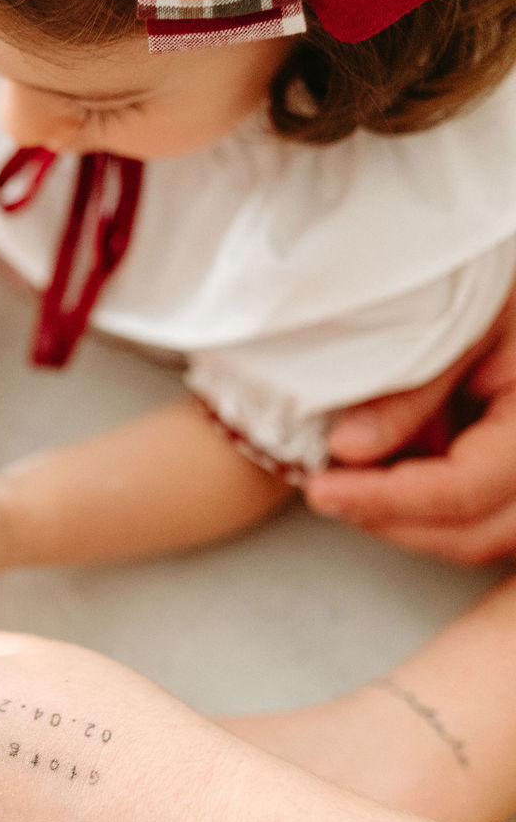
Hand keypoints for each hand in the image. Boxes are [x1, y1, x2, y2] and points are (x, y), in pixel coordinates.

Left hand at [305, 286, 515, 562]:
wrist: (495, 283)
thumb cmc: (483, 289)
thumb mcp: (454, 323)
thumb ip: (408, 392)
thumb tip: (347, 451)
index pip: (468, 487)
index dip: (390, 498)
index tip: (324, 490)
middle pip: (474, 532)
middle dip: (391, 520)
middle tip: (325, 490)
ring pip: (473, 538)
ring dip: (402, 521)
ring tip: (346, 480)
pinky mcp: (510, 481)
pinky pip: (472, 519)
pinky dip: (419, 509)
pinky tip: (378, 474)